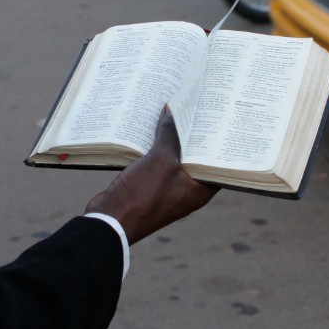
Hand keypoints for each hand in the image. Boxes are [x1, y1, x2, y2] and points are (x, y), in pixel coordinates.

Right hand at [84, 108, 217, 243]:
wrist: (110, 221)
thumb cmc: (143, 195)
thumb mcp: (160, 160)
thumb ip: (169, 135)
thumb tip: (172, 112)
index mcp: (199, 190)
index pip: (216, 163)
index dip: (218, 141)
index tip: (218, 118)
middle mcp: (187, 191)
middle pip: (194, 157)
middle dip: (193, 135)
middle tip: (196, 108)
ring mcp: (167, 190)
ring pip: (174, 159)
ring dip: (172, 139)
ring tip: (174, 112)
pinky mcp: (149, 187)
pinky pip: (157, 163)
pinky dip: (156, 148)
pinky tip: (151, 128)